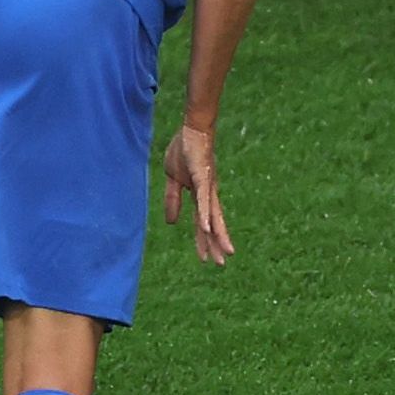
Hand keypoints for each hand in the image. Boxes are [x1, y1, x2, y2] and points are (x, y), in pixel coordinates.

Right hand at [161, 124, 232, 263]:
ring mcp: (207, 187)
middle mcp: (208, 194)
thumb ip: (172, 200)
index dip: (204, 240)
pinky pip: (204, 200)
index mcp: (201, 195)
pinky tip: (207, 228)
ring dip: (217, 235)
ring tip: (224, 253)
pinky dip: (205, 215)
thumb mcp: (173, 179)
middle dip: (216, 244)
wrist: (191, 130)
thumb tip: (170, 222)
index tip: (206, 258)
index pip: (203, 222)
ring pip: (213, 216)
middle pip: (213, 224)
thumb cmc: (184, 150)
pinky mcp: (203, 178)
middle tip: (221, 264)